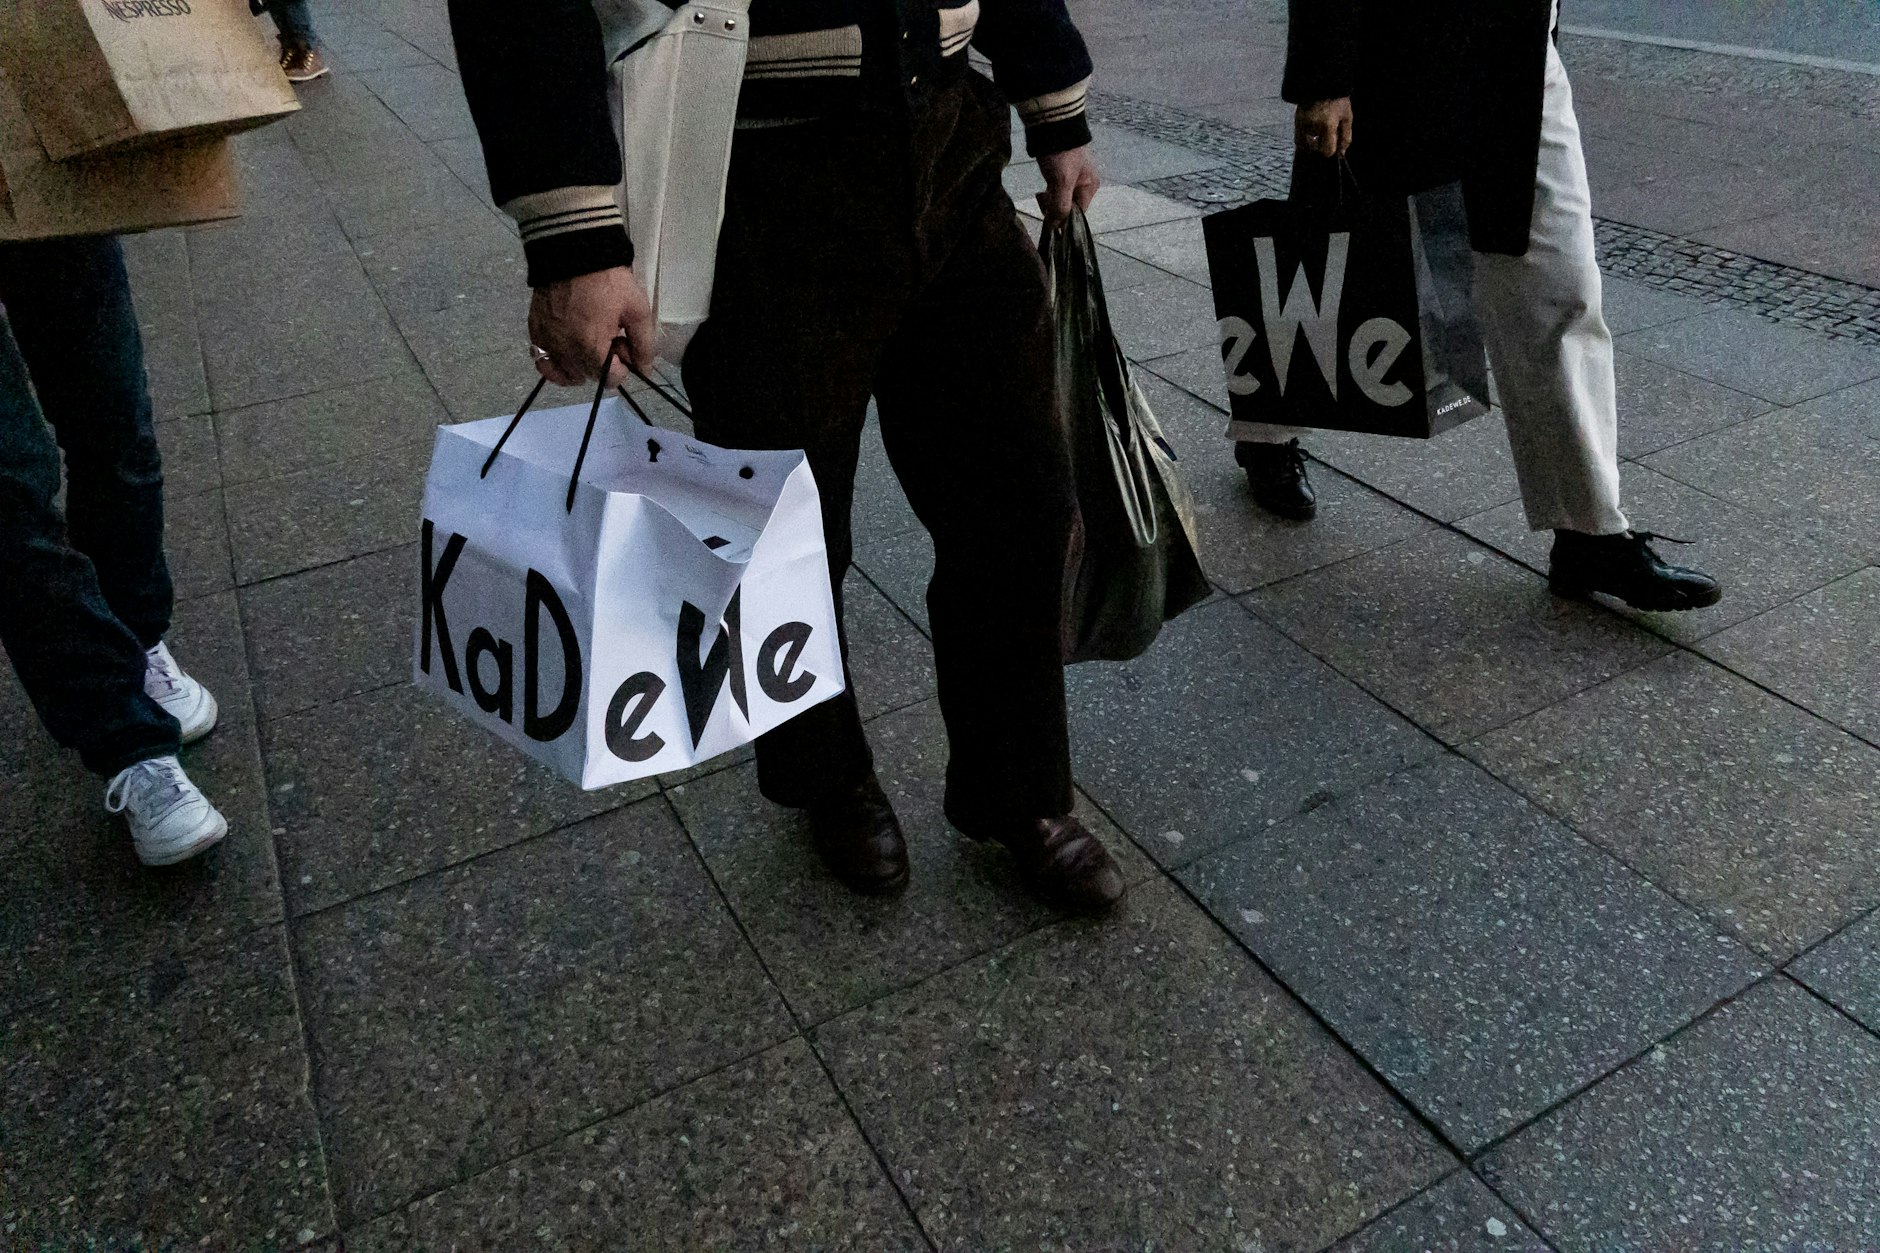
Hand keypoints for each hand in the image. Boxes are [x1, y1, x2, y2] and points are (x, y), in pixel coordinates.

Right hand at [527, 265, 655, 385]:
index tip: (623, 343)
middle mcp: (565, 352)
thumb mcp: (637, 311)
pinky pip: (543, 361)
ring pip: (565, 373)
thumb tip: (643, 371)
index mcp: (590, 348)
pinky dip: (556, 362)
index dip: (622, 366)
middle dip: (603, 363)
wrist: (573, 250)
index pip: (609, 380)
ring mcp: (547, 342)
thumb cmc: (609, 281)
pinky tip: (568, 349)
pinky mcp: (535, 331)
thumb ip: (643, 345)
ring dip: (580, 366)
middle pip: (588, 376)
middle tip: (610, 335)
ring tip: (589, 342)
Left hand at [1037, 145, 1100, 225]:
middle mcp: (1084, 185)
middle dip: (1054, 208)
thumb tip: (1056, 227)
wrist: (1052, 126)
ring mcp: (1073, 179)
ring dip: (1050, 200)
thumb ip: (1061, 206)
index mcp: (1090, 187)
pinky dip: (1048, 193)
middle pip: (1069, 208)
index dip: (1063, 218)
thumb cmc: (1061, 155)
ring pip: (1060, 200)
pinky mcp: (1062, 173)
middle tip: (1043, 198)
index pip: (1078, 214)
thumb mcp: (1062, 182)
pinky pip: (1056, 191)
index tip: (1048, 215)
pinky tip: (1042, 189)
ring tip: (1041, 193)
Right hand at [1295, 97, 1352, 158]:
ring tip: (1319, 130)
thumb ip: (1345, 137)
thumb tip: (1342, 152)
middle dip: (1321, 145)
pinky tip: (1312, 129)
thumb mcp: (1347, 117)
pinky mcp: (1296, 119)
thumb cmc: (1338, 100)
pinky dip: (1304, 138)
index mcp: (1328, 125)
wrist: (1324, 82)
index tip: (1333, 146)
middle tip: (1327, 135)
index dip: (1331, 151)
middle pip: (1315, 148)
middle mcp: (1313, 126)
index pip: (1326, 150)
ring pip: (1305, 144)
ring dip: (1312, 142)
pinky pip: (1298, 137)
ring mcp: (1303, 122)